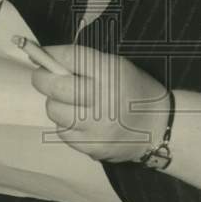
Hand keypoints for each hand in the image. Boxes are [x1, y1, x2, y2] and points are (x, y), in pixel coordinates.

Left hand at [30, 45, 169, 162]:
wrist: (160, 128)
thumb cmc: (136, 91)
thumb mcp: (117, 67)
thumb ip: (85, 63)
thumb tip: (46, 60)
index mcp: (110, 72)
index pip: (70, 58)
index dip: (49, 55)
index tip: (40, 55)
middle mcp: (102, 98)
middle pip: (54, 86)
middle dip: (42, 79)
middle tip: (43, 78)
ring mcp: (96, 126)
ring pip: (54, 111)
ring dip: (56, 104)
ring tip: (69, 103)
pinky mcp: (92, 146)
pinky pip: (63, 132)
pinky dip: (66, 125)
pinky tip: (79, 122)